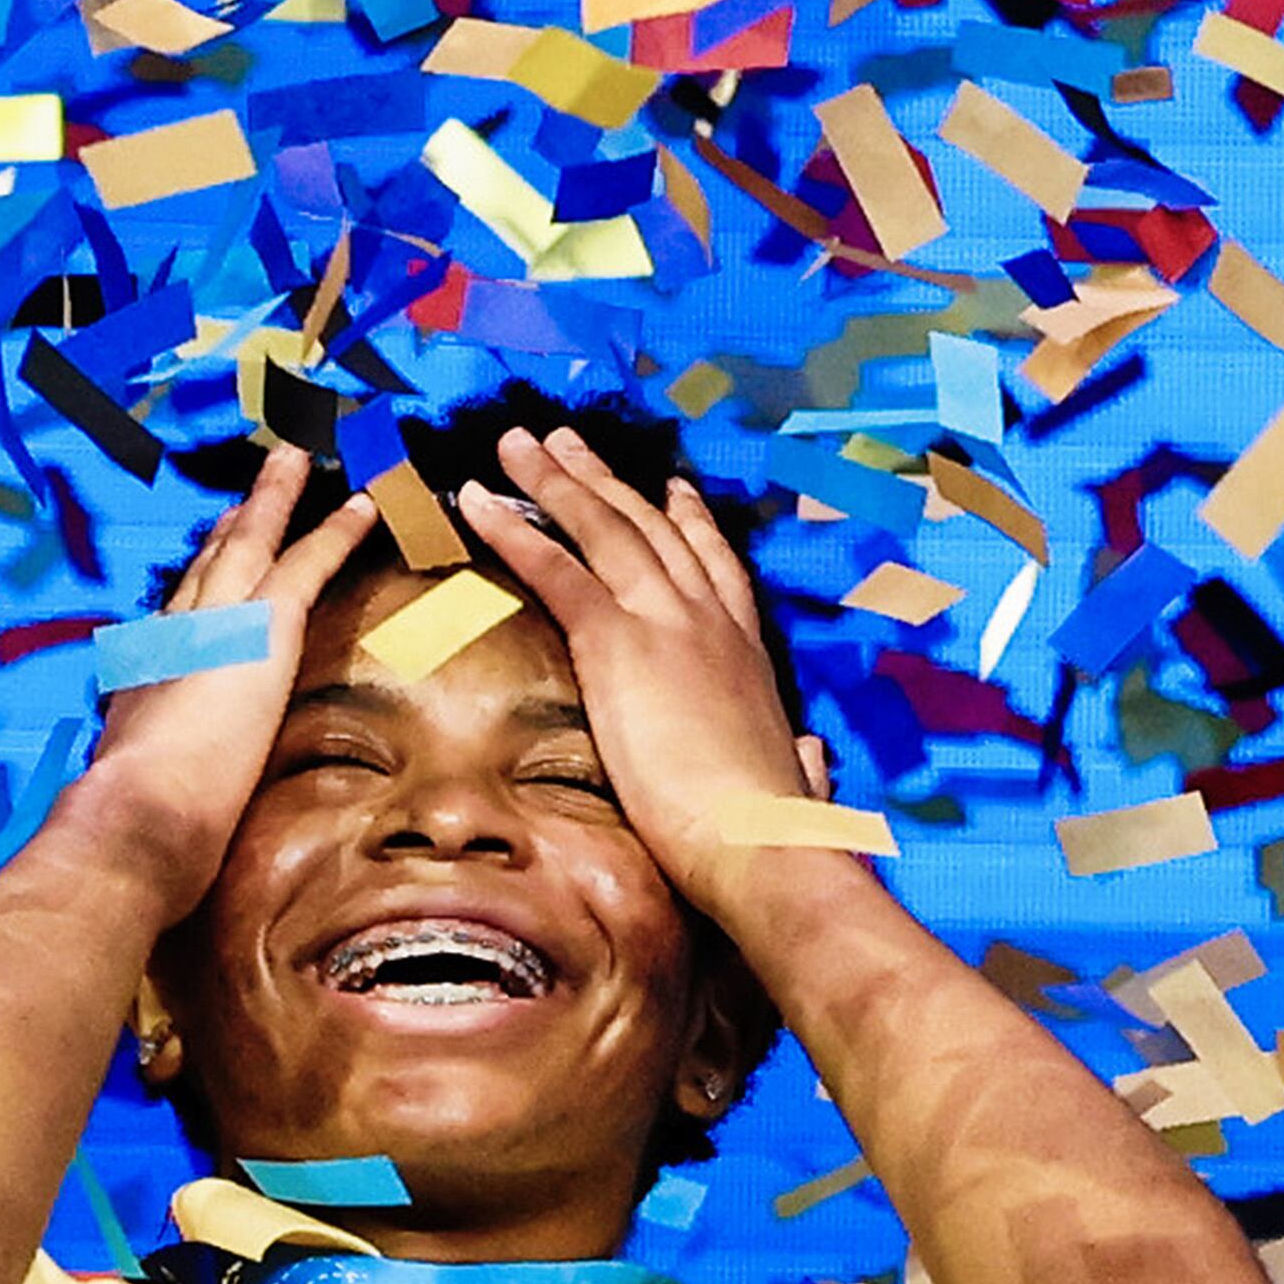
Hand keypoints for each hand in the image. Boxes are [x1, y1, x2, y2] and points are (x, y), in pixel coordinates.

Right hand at [73, 445, 378, 915]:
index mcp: (145, 678)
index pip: (178, 616)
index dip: (199, 582)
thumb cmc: (134, 829)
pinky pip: (305, 565)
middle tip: (259, 482)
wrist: (135, 817)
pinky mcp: (257, 629)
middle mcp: (172, 636)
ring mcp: (213, 624)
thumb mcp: (133, 799)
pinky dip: (334, 530)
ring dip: (278, 499)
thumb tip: (146, 817)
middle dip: (236, 522)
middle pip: (207, 563)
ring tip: (302, 456)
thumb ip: (146, 789)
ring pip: (252, 543)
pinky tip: (363, 503)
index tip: (213, 552)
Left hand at [457, 426, 833, 919]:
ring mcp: (665, 622)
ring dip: (553, 480)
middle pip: (649, 529)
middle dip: (605, 481)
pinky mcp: (618, 642)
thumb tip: (808, 759)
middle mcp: (708, 620)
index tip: (674, 490)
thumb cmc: (777, 833)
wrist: (762, 841)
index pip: (715, 569)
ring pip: (601, 529)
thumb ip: (799, 762)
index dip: (691, 525)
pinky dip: (512, 528)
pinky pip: (554, 569)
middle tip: (566, 442)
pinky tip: (475, 500)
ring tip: (517, 443)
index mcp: (747, 653)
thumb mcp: (797, 783)